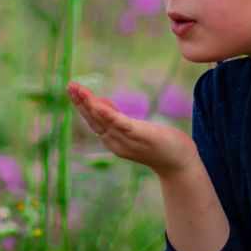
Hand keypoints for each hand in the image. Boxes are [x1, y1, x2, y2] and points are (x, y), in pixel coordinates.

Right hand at [66, 81, 197, 177]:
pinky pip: (121, 124)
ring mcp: (127, 140)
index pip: (93, 120)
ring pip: (103, 121)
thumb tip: (101, 103)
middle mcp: (115, 142)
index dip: (82, 105)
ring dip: (89, 104)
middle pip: (94, 120)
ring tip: (78, 90)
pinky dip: (108, 115)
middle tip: (70, 85)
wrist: (180, 165)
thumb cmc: (159, 145)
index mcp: (113, 140)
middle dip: (80, 102)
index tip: (74, 89)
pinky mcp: (141, 136)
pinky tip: (99, 104)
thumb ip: (118, 120)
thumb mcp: (134, 129)